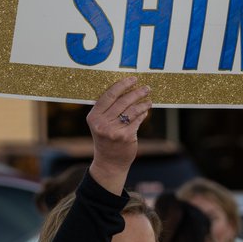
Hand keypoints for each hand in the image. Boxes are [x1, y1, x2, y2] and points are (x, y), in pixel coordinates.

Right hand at [87, 76, 151, 194]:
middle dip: (137, 92)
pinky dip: (143, 114)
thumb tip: (127, 89)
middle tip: (146, 88)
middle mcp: (102, 123)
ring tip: (149, 100)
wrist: (109, 162)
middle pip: (123, 101)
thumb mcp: (101, 124)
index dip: (122, 85)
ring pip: (132, 110)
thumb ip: (109, 109)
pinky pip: (137, 120)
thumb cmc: (106, 139)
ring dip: (143, 103)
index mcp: (94, 117)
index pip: (109, 95)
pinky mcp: (126, 137)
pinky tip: (146, 112)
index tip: (133, 79)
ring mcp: (114, 131)